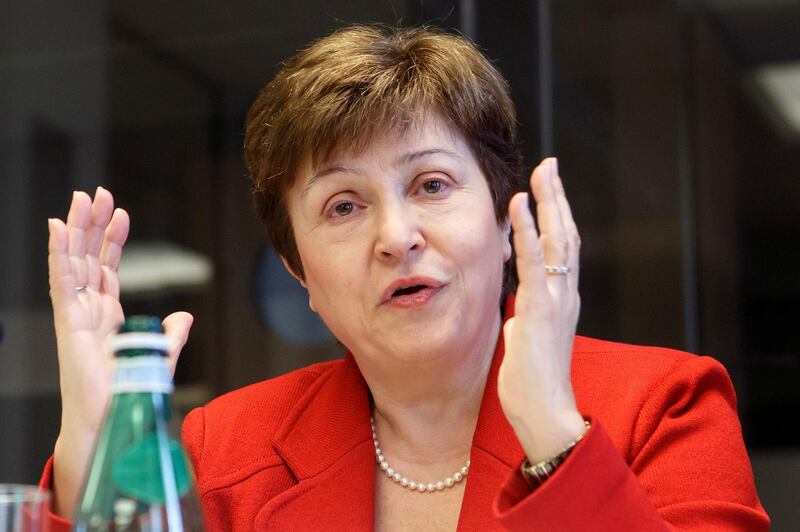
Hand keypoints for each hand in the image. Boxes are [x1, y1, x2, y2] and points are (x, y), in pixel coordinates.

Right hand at [48, 187, 192, 517]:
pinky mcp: (69, 322)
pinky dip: (59, 253)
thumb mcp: (158, 356)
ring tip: (80, 198)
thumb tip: (185, 318)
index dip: (112, 239)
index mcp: (107, 315)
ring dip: (76, 229)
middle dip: (92, 224)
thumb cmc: (128, 392)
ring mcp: (76, 314)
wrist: (112, 418)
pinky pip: (62, 281)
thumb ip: (170, 335)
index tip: (120, 212)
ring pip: (74, 262)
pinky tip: (59, 227)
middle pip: (88, 257)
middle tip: (97, 192)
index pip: (107, 267)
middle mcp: (88, 310)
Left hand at [497, 158, 585, 463]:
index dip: (557, 217)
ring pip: (557, 241)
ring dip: (548, 203)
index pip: (563, 249)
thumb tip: (515, 314)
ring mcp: (555, 301)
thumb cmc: (534, 384)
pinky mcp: (538, 311)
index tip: (548, 190)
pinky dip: (528, 231)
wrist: (545, 414)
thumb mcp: (529, 342)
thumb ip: (526, 321)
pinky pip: (533, 263)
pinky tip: (520, 206)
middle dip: (558, 198)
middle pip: (567, 235)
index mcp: (562, 301)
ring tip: (541, 171)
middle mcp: (565, 295)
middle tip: (550, 165)